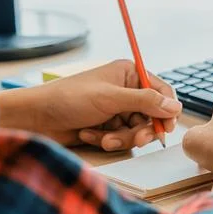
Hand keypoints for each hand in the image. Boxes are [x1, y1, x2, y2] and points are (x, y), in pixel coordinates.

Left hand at [0, 60, 181, 150]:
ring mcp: (115, 109)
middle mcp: (125, 90)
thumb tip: (176, 107)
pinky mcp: (106, 125)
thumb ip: (146, 102)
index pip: (161, 91)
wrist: (36, 118)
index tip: (167, 128)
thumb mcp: (111, 99)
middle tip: (138, 139)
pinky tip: (89, 134)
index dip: (166, 110)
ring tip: (105, 138)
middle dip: (141, 129)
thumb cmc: (70, 99)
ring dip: (122, 137)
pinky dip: (107, 139)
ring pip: (136, 130)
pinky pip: (120, 138)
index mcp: (129, 73)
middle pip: (151, 115)